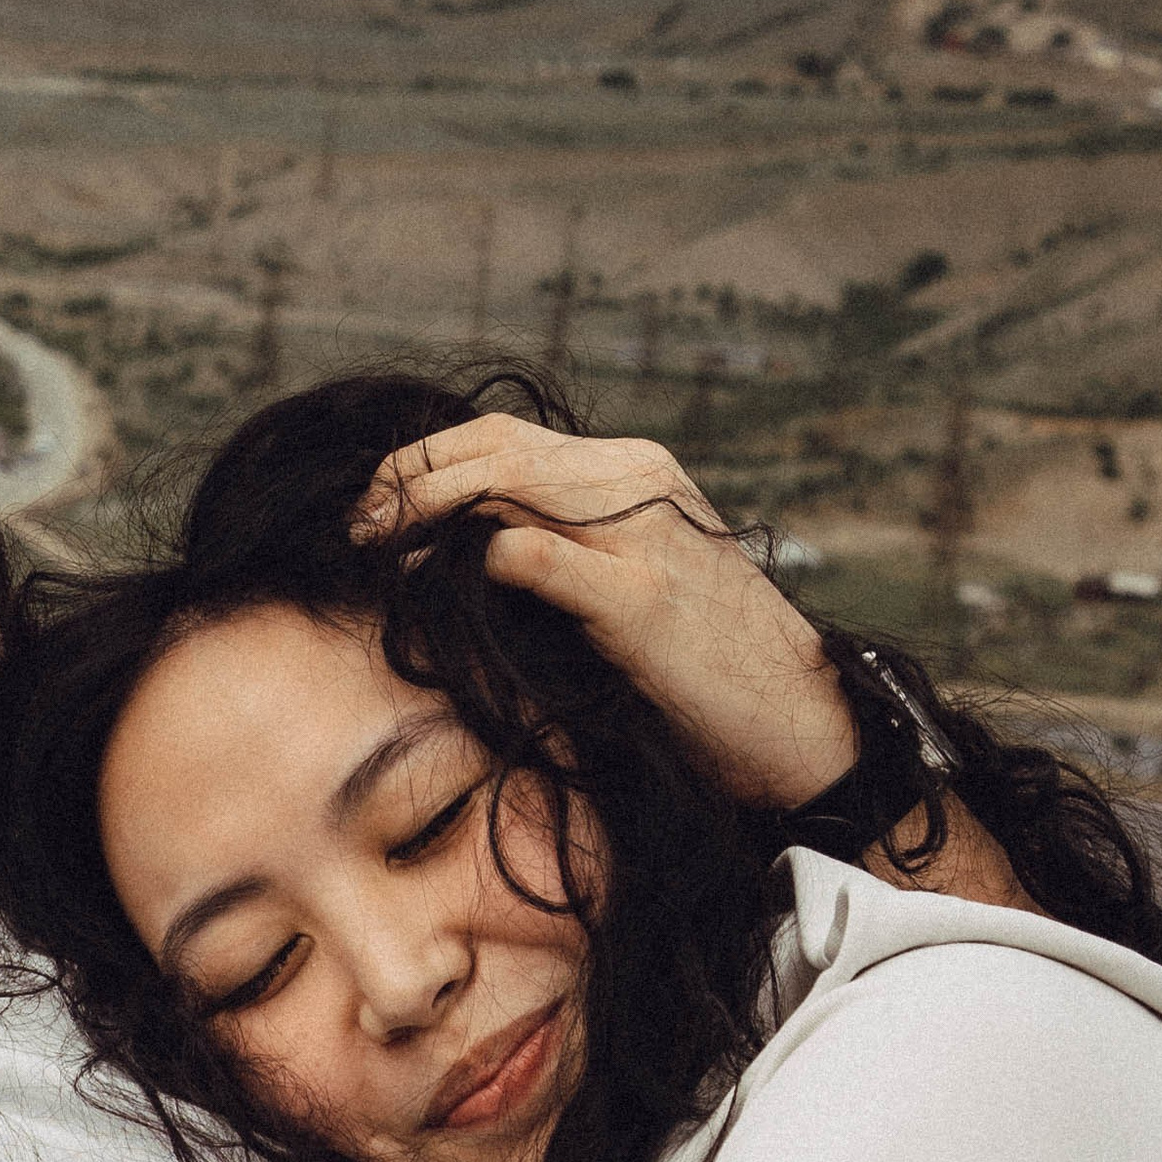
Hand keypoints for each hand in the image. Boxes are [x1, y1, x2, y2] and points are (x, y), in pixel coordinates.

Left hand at [350, 413, 855, 808]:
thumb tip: (467, 551)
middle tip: (357, 526)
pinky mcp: (640, 597)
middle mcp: (640, 483)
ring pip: (503, 481)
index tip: (378, 506)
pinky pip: (528, 554)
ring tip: (373, 545)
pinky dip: (467, 560)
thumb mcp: (641, 583)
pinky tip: (431, 581)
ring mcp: (642, 534)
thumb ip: (573, 549)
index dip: (428, 462)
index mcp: (639, 472)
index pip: (506, 437)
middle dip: (409, 479)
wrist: (804, 723)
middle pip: (493, 448)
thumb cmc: (712, 668)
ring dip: (423, 510)